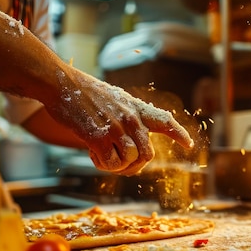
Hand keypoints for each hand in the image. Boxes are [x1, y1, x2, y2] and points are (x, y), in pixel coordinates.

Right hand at [48, 68, 193, 175]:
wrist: (60, 83)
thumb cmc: (82, 92)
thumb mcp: (113, 98)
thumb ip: (125, 116)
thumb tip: (129, 142)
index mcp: (135, 107)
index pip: (164, 121)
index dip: (178, 134)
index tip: (189, 145)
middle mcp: (130, 118)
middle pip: (147, 154)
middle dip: (136, 166)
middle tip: (122, 167)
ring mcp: (116, 128)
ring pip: (130, 161)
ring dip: (117, 166)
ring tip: (102, 157)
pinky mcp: (99, 137)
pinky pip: (110, 163)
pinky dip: (102, 165)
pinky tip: (92, 154)